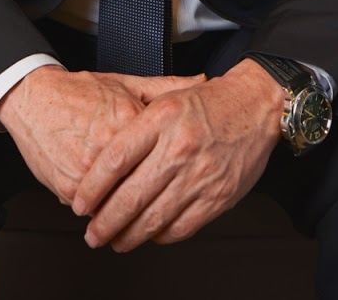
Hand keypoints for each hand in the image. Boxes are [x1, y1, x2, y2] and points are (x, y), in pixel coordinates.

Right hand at [0, 66, 204, 206]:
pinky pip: (93, 208)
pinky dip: (102, 209)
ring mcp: (87, 170)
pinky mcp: (68, 186)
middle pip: (144, 187)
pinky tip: (107, 206)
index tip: (182, 177)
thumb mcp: (126, 84)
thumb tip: (202, 81)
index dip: (175, 170)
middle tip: (163, 205)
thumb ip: (166, 86)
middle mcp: (108, 146)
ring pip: (119, 204)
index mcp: (128, 120)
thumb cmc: (79, 92)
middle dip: (156, 201)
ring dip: (127, 212)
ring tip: (136, 212)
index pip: (163, 156)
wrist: (33, 98)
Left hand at [73, 59, 282, 251]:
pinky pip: (182, 227)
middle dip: (105, 223)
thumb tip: (100, 160)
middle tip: (92, 234)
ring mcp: (200, 175)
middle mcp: (179, 147)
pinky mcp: (219, 196)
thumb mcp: (165, 96)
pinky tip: (151, 234)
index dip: (92, 188)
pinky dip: (161, 236)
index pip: (115, 161)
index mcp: (161, 119)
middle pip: (130, 196)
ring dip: (129, 236)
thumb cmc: (208, 103)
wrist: (257, 105)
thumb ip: (135, 124)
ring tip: (116, 240)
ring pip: (154, 218)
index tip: (80, 204)